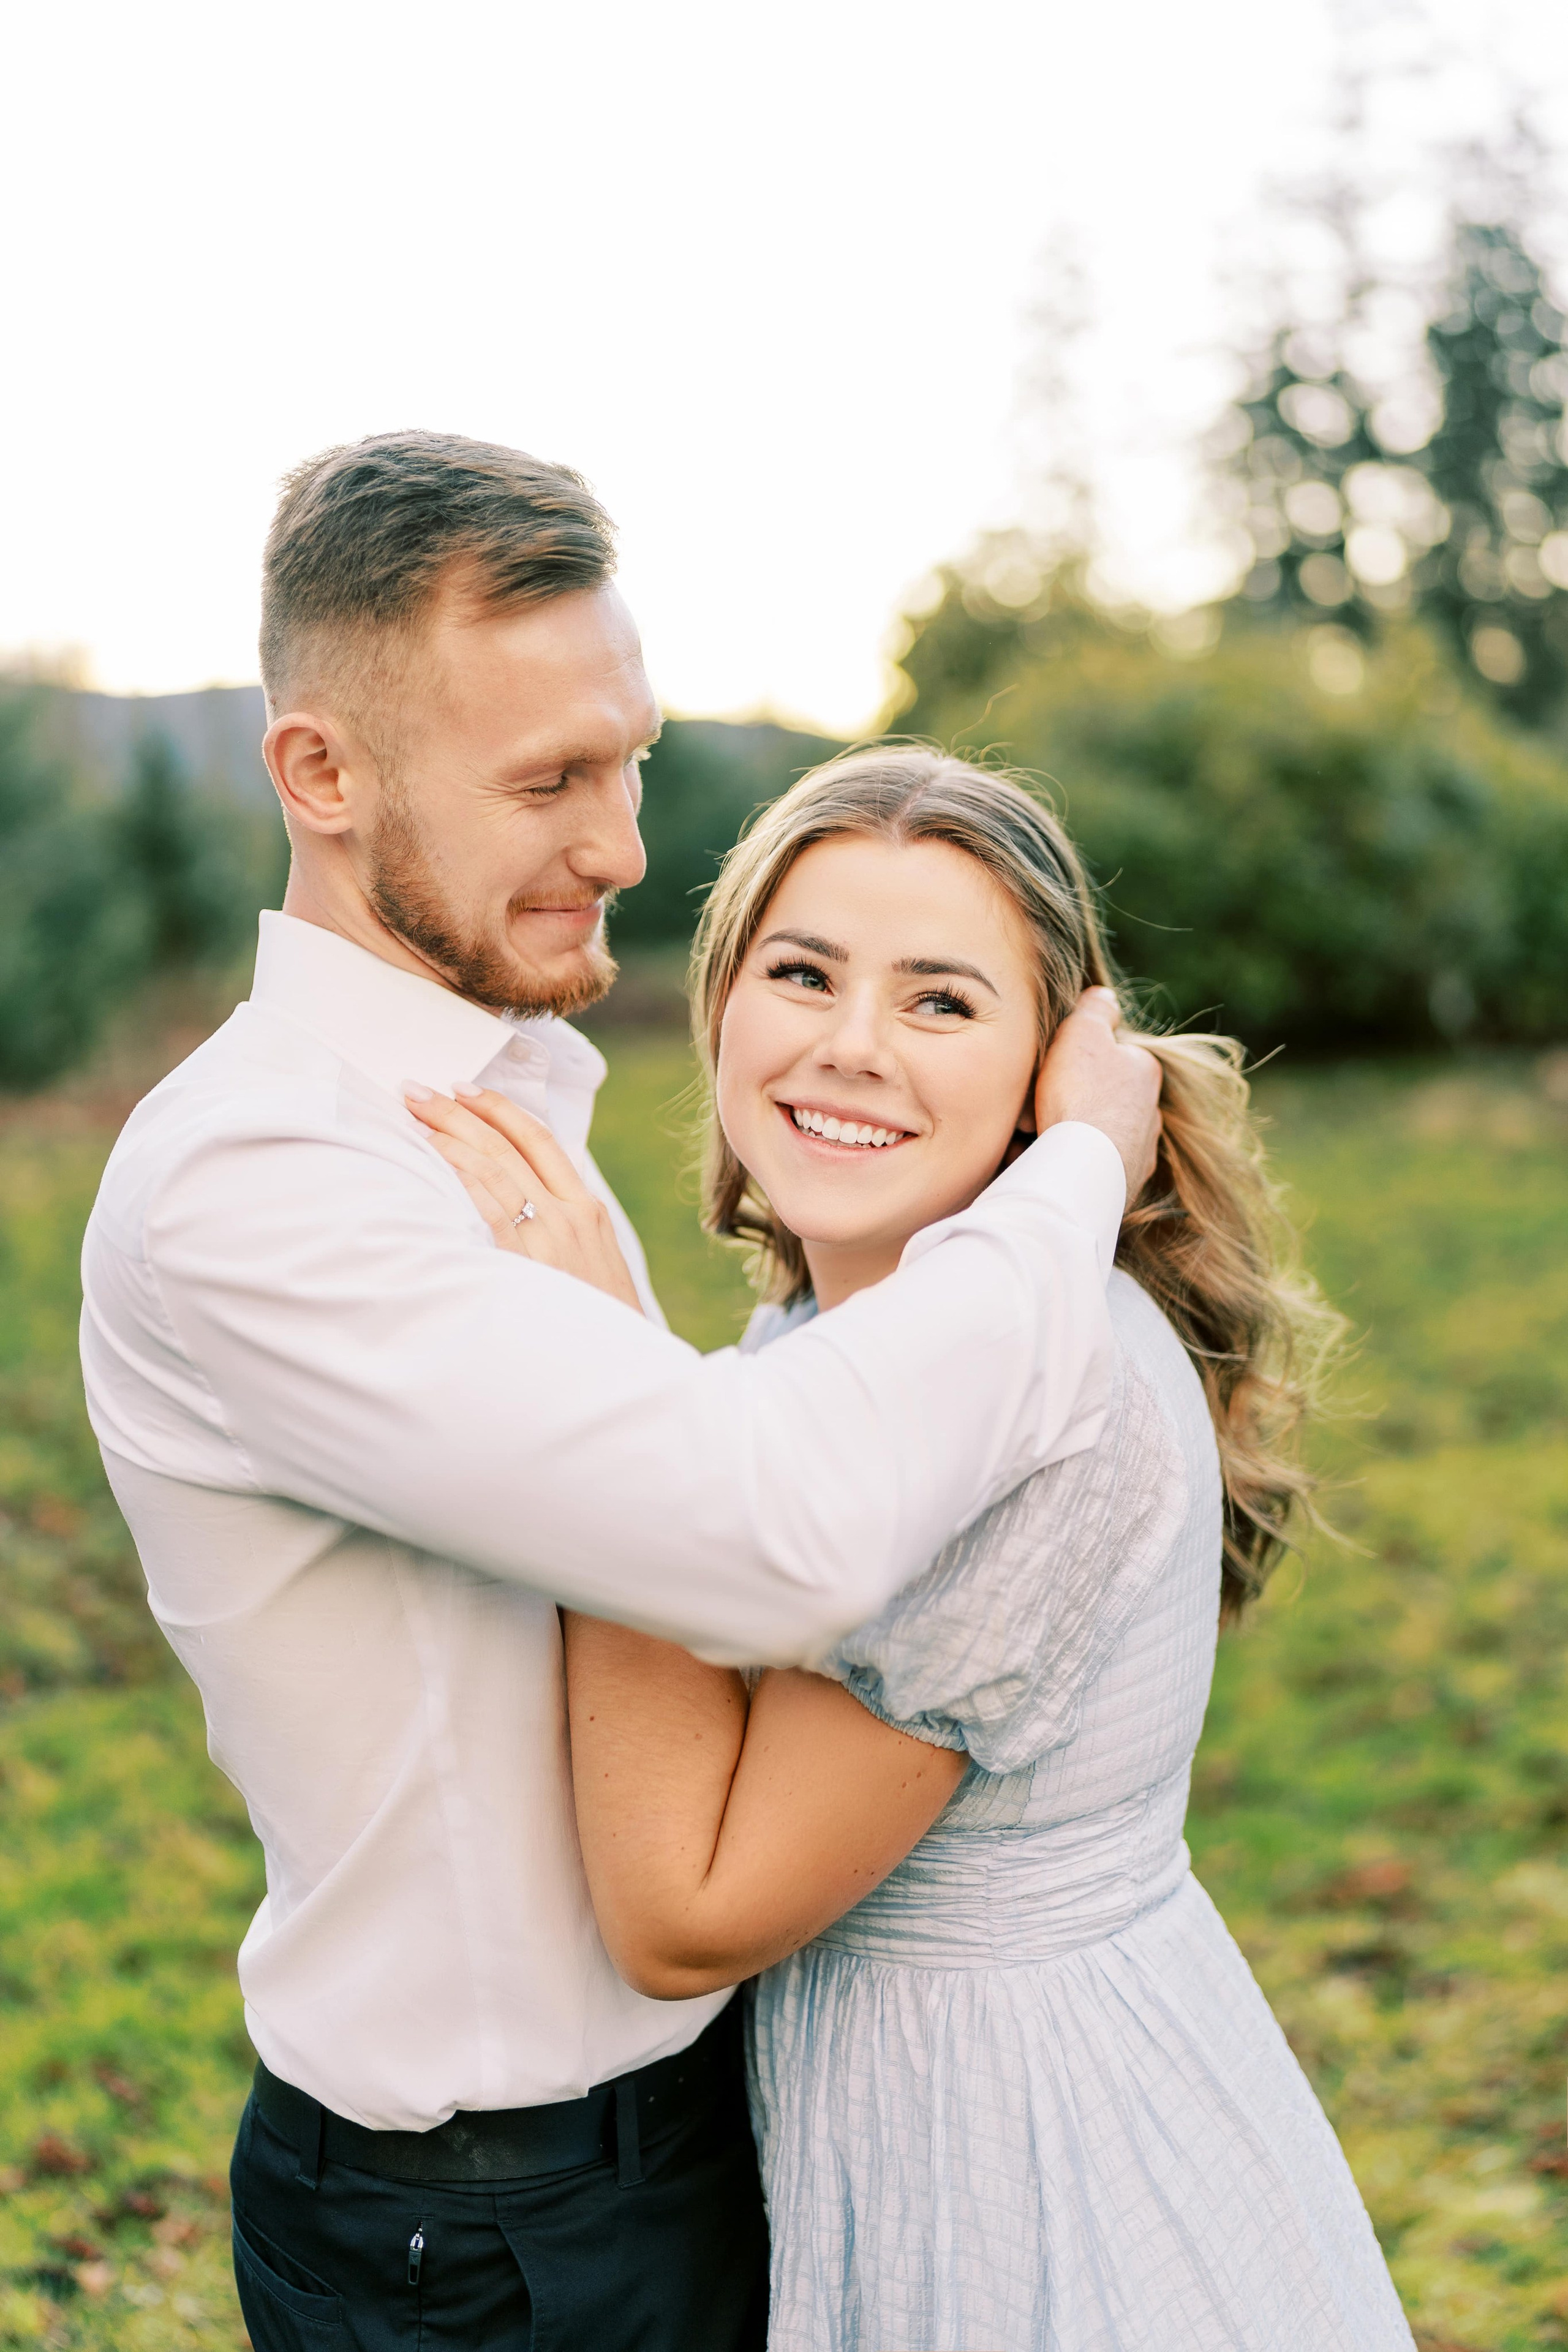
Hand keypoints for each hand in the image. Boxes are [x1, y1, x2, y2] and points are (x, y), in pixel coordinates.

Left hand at [403, 1083, 644, 1312]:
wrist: (617, 1370)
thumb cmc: (598, 1326)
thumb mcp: (595, 1268)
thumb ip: (561, 1232)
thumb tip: (515, 1209)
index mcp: (588, 1211)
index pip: (540, 1140)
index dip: (499, 1109)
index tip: (464, 1090)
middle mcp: (569, 1216)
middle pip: (506, 1146)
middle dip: (457, 1113)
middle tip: (417, 1092)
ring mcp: (547, 1238)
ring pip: (490, 1169)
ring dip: (446, 1137)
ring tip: (411, 1117)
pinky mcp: (525, 1263)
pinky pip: (484, 1207)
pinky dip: (456, 1177)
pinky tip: (428, 1160)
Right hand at [1033, 987, 1161, 1198]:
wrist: (1083, 1168)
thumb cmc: (1081, 1096)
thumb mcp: (1083, 1033)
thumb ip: (1095, 1009)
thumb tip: (1105, 995)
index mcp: (1145, 1071)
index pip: (1113, 1053)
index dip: (1078, 1056)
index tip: (1054, 1066)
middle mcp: (1150, 1113)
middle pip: (1106, 1096)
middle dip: (1076, 1098)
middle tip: (1040, 1103)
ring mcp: (1141, 1153)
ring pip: (1101, 1133)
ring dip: (1074, 1132)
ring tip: (1038, 1136)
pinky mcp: (1124, 1185)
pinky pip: (1093, 1166)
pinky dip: (1075, 1162)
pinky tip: (1049, 1162)